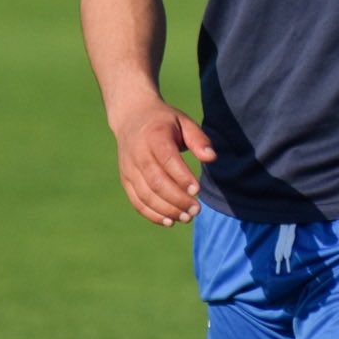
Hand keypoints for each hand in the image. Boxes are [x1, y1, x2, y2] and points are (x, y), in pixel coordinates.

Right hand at [111, 97, 216, 226]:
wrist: (132, 117)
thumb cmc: (165, 122)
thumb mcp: (184, 122)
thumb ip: (198, 139)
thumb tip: (212, 158)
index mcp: (154, 136)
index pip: (167, 160)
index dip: (182, 177)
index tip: (198, 190)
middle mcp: (138, 153)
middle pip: (156, 182)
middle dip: (178, 200)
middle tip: (197, 210)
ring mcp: (129, 168)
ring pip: (146, 195)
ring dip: (167, 210)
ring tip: (187, 217)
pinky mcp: (126, 179)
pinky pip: (137, 201)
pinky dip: (152, 214)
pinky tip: (170, 221)